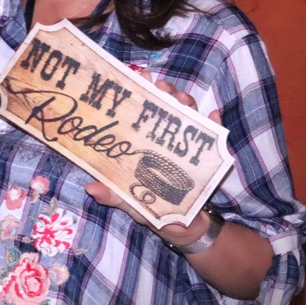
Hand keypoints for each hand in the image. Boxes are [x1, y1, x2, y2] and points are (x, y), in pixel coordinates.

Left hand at [86, 73, 222, 228]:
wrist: (182, 229)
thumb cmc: (151, 210)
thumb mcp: (129, 201)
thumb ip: (114, 195)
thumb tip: (91, 188)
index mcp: (145, 144)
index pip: (142, 113)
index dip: (141, 92)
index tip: (139, 76)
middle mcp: (165, 139)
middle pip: (166, 109)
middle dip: (166, 93)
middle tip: (162, 86)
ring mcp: (187, 146)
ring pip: (189, 117)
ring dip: (187, 104)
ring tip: (183, 99)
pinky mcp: (208, 157)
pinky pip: (214, 137)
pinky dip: (214, 125)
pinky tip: (213, 115)